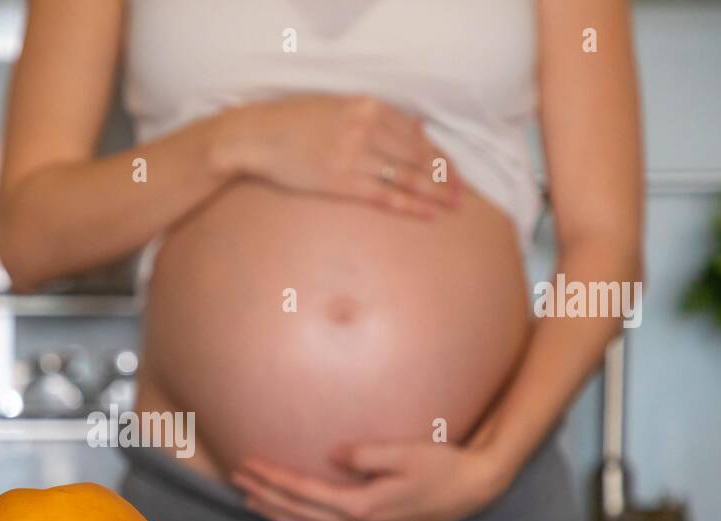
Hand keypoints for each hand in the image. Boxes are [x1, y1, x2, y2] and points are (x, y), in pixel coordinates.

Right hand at [213, 94, 460, 216]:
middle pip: (418, 155)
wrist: (257, 137)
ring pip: (406, 176)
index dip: (439, 154)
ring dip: (434, 193)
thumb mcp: (339, 106)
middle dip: (444, 176)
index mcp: (368, 106)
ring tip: (453, 206)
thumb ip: (376, 116)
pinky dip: (409, 204)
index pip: (416, 133)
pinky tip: (427, 213)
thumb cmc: (293, 122)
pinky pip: (384, 194)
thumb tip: (416, 127)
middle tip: (463, 194)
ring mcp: (355, 156)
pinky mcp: (341, 181)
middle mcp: (367, 128)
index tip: (454, 170)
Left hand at [230, 441, 508, 520]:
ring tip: (249, 501)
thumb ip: (368, 454)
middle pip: (300, 513)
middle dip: (265, 495)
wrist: (474, 489)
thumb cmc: (441, 464)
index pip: (304, 493)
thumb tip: (333, 454)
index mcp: (363, 506)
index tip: (249, 464)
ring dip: (277, 517)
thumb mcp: (407, 451)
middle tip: (237, 478)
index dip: (273, 478)